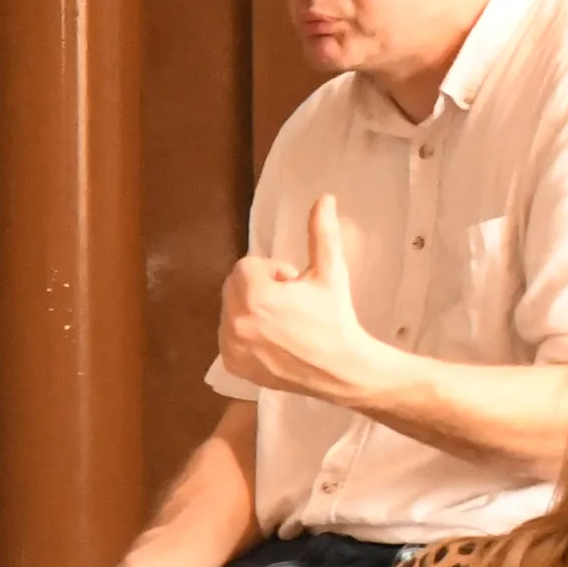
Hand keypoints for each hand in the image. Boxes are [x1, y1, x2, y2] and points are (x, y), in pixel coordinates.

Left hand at [215, 194, 385, 402]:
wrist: (340, 369)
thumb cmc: (335, 318)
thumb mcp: (330, 272)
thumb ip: (321, 234)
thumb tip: (323, 198)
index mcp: (255, 296)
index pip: (246, 266)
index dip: (272, 272)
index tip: (294, 285)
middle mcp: (235, 321)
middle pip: (233, 287)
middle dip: (258, 288)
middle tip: (290, 302)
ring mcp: (230, 346)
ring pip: (229, 311)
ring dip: (250, 309)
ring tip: (283, 322)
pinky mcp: (232, 365)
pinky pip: (227, 337)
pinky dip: (244, 334)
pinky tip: (273, 341)